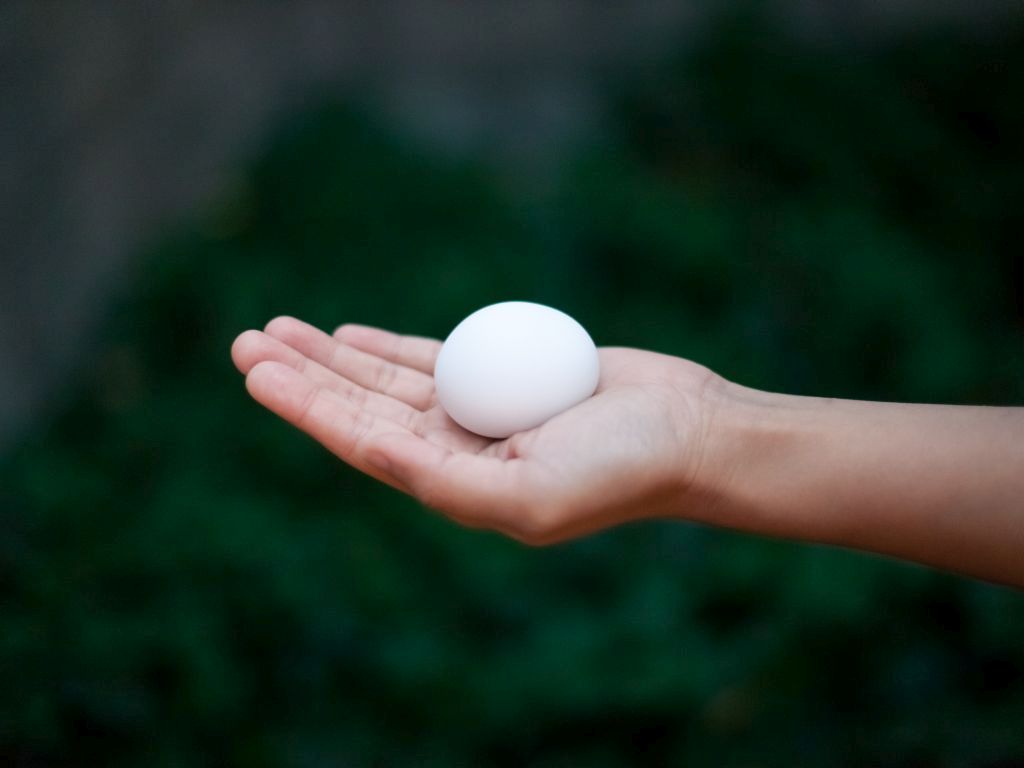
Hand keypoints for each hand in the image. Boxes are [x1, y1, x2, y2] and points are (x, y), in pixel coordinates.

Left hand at [231, 317, 722, 543]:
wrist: (688, 434)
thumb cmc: (621, 470)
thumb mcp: (531, 494)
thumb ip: (448, 482)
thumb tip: (371, 451)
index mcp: (454, 486)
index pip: (361, 443)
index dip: (306, 407)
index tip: (257, 372)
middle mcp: (455, 451)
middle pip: (360, 407)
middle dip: (303, 376)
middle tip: (247, 341)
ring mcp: (477, 414)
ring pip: (385, 380)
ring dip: (332, 357)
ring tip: (279, 330)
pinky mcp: (503, 379)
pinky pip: (431, 360)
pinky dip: (387, 348)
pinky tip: (347, 338)